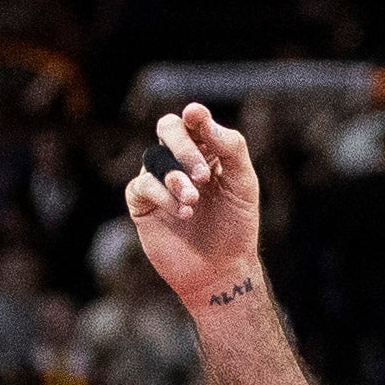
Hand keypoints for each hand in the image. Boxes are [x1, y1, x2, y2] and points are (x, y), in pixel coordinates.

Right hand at [123, 104, 264, 307]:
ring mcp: (159, 180)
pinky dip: (163, 196)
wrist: (221, 270)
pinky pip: (142, 186)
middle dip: (183, 147)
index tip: (195, 116)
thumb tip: (198, 115)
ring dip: (176, 177)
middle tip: (202, 175)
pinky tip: (184, 213)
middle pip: (168, 129)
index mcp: (205, 150)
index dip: (195, 117)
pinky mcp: (142, 203)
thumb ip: (229, 146)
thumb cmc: (235, 225)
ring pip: (154, 157)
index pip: (194, 121)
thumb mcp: (243, 183)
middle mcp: (179, 160)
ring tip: (194, 201)